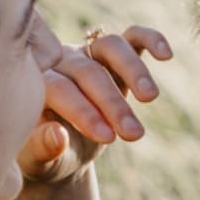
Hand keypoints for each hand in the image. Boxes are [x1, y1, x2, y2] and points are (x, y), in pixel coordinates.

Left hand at [15, 24, 173, 186]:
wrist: (60, 152)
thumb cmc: (45, 156)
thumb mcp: (40, 161)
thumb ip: (44, 149)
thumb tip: (57, 136)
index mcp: (33, 84)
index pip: (59, 89)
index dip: (83, 111)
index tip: (107, 138)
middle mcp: (59, 63)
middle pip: (87, 71)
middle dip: (112, 103)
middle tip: (132, 134)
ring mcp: (86, 54)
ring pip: (110, 47)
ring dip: (133, 71)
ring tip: (150, 98)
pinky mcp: (112, 54)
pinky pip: (132, 38)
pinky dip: (149, 39)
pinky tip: (165, 54)